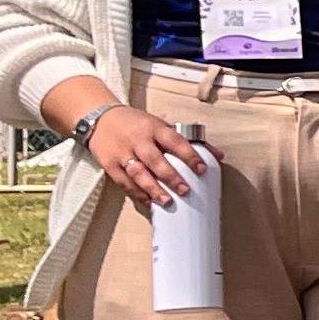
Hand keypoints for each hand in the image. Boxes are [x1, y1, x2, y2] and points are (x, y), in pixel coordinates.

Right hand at [82, 105, 206, 210]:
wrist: (99, 117)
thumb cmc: (137, 123)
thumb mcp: (160, 125)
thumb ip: (188, 141)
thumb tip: (219, 156)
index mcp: (154, 128)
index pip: (175, 141)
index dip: (189, 155)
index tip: (201, 169)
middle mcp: (138, 140)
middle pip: (155, 160)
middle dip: (171, 176)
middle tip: (185, 190)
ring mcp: (122, 152)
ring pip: (138, 173)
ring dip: (153, 189)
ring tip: (166, 201)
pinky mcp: (109, 163)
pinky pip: (123, 181)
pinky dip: (137, 193)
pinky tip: (148, 202)